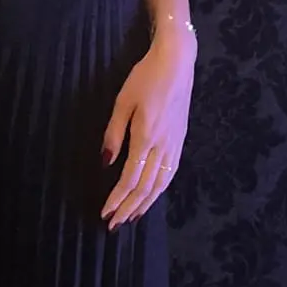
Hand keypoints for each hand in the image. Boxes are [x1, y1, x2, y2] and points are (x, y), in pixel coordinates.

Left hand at [100, 34, 194, 228]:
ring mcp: (175, 143)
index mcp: (146, 137)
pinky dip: (161, 189)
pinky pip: (171, 171)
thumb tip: (106, 163)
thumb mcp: (123, 101)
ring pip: (161, 183)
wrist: (177, 61)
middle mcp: (163, 145)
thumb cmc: (145, 77)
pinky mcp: (181, 139)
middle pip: (146, 186)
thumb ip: (114, 134)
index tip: (105, 212)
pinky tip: (153, 194)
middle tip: (115, 224)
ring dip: (146, 203)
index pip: (130, 178)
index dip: (117, 198)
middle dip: (130, 208)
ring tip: (133, 216)